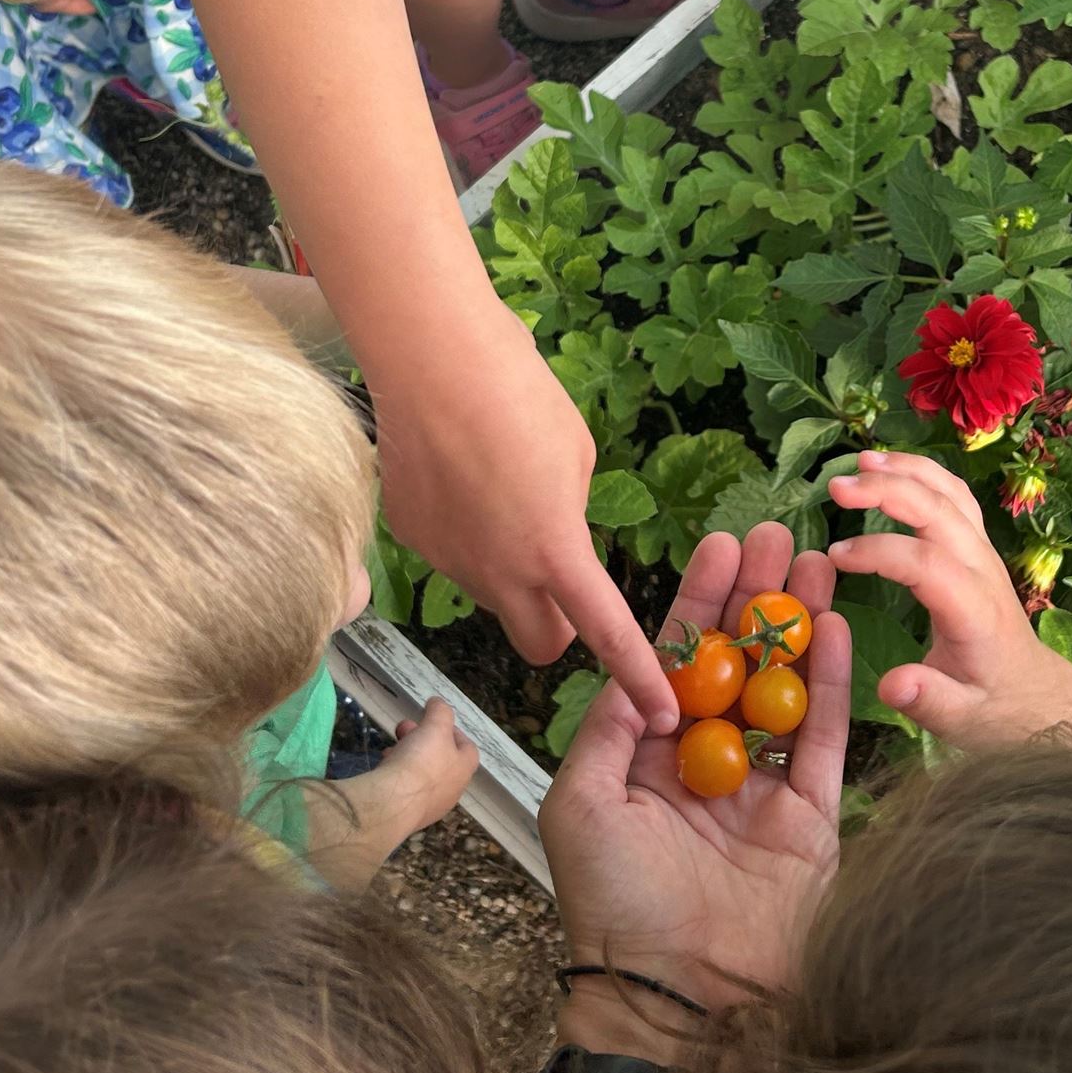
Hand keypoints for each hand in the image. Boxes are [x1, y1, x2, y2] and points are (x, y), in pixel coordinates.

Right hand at [375, 304, 680, 729]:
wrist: (430, 358)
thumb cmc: (522, 392)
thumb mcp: (576, 456)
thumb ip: (570, 515)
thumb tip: (553, 533)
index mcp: (554, 552)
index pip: (605, 634)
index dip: (637, 678)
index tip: (662, 714)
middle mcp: (497, 574)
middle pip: (538, 645)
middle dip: (559, 630)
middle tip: (564, 585)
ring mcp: (447, 562)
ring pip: (492, 596)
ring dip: (507, 574)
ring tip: (500, 496)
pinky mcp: (409, 540)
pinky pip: (451, 558)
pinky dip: (464, 539)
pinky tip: (458, 480)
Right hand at [385, 696, 481, 830]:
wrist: (394, 804)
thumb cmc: (421, 761)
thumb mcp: (435, 726)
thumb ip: (439, 712)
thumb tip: (438, 703)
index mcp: (464, 769)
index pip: (466, 747)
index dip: (450, 730)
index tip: (432, 721)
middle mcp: (452, 790)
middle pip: (441, 760)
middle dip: (422, 740)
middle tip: (405, 730)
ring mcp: (431, 805)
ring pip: (422, 775)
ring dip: (408, 757)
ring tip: (390, 748)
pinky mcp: (410, 814)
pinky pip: (406, 790)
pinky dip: (398, 776)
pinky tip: (384, 770)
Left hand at [540, 523, 848, 1041]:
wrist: (677, 999)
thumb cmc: (614, 907)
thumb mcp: (583, 802)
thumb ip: (611, 725)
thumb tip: (638, 664)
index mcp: (650, 760)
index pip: (679, 662)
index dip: (700, 602)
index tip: (719, 546)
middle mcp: (709, 768)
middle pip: (740, 662)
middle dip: (757, 596)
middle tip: (778, 533)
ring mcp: (764, 793)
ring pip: (787, 688)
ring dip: (799, 624)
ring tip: (815, 561)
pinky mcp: (812, 821)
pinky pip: (823, 739)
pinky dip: (832, 684)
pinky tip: (836, 628)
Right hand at [827, 448, 1071, 750]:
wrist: (1040, 699)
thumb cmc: (997, 711)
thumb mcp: (963, 722)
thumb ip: (929, 700)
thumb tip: (891, 684)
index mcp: (974, 610)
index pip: (926, 562)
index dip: (879, 552)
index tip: (835, 557)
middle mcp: (983, 571)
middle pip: (940, 510)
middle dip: (889, 489)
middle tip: (836, 486)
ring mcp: (985, 555)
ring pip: (952, 493)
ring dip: (908, 470)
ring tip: (860, 460)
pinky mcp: (980, 550)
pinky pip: (955, 498)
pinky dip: (923, 474)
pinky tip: (891, 468)